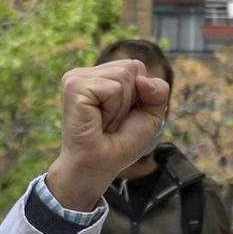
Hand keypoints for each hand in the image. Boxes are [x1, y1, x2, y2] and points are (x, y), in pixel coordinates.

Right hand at [45, 60, 169, 210]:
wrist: (98, 167)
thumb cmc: (119, 144)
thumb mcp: (149, 115)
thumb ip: (158, 91)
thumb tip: (142, 79)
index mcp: (99, 75)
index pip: (136, 67)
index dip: (139, 95)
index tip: (121, 116)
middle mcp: (86, 73)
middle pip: (132, 67)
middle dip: (131, 99)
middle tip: (111, 121)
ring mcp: (77, 78)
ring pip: (124, 76)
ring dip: (121, 107)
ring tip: (104, 122)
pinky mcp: (74, 86)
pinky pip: (113, 88)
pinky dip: (113, 110)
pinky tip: (97, 121)